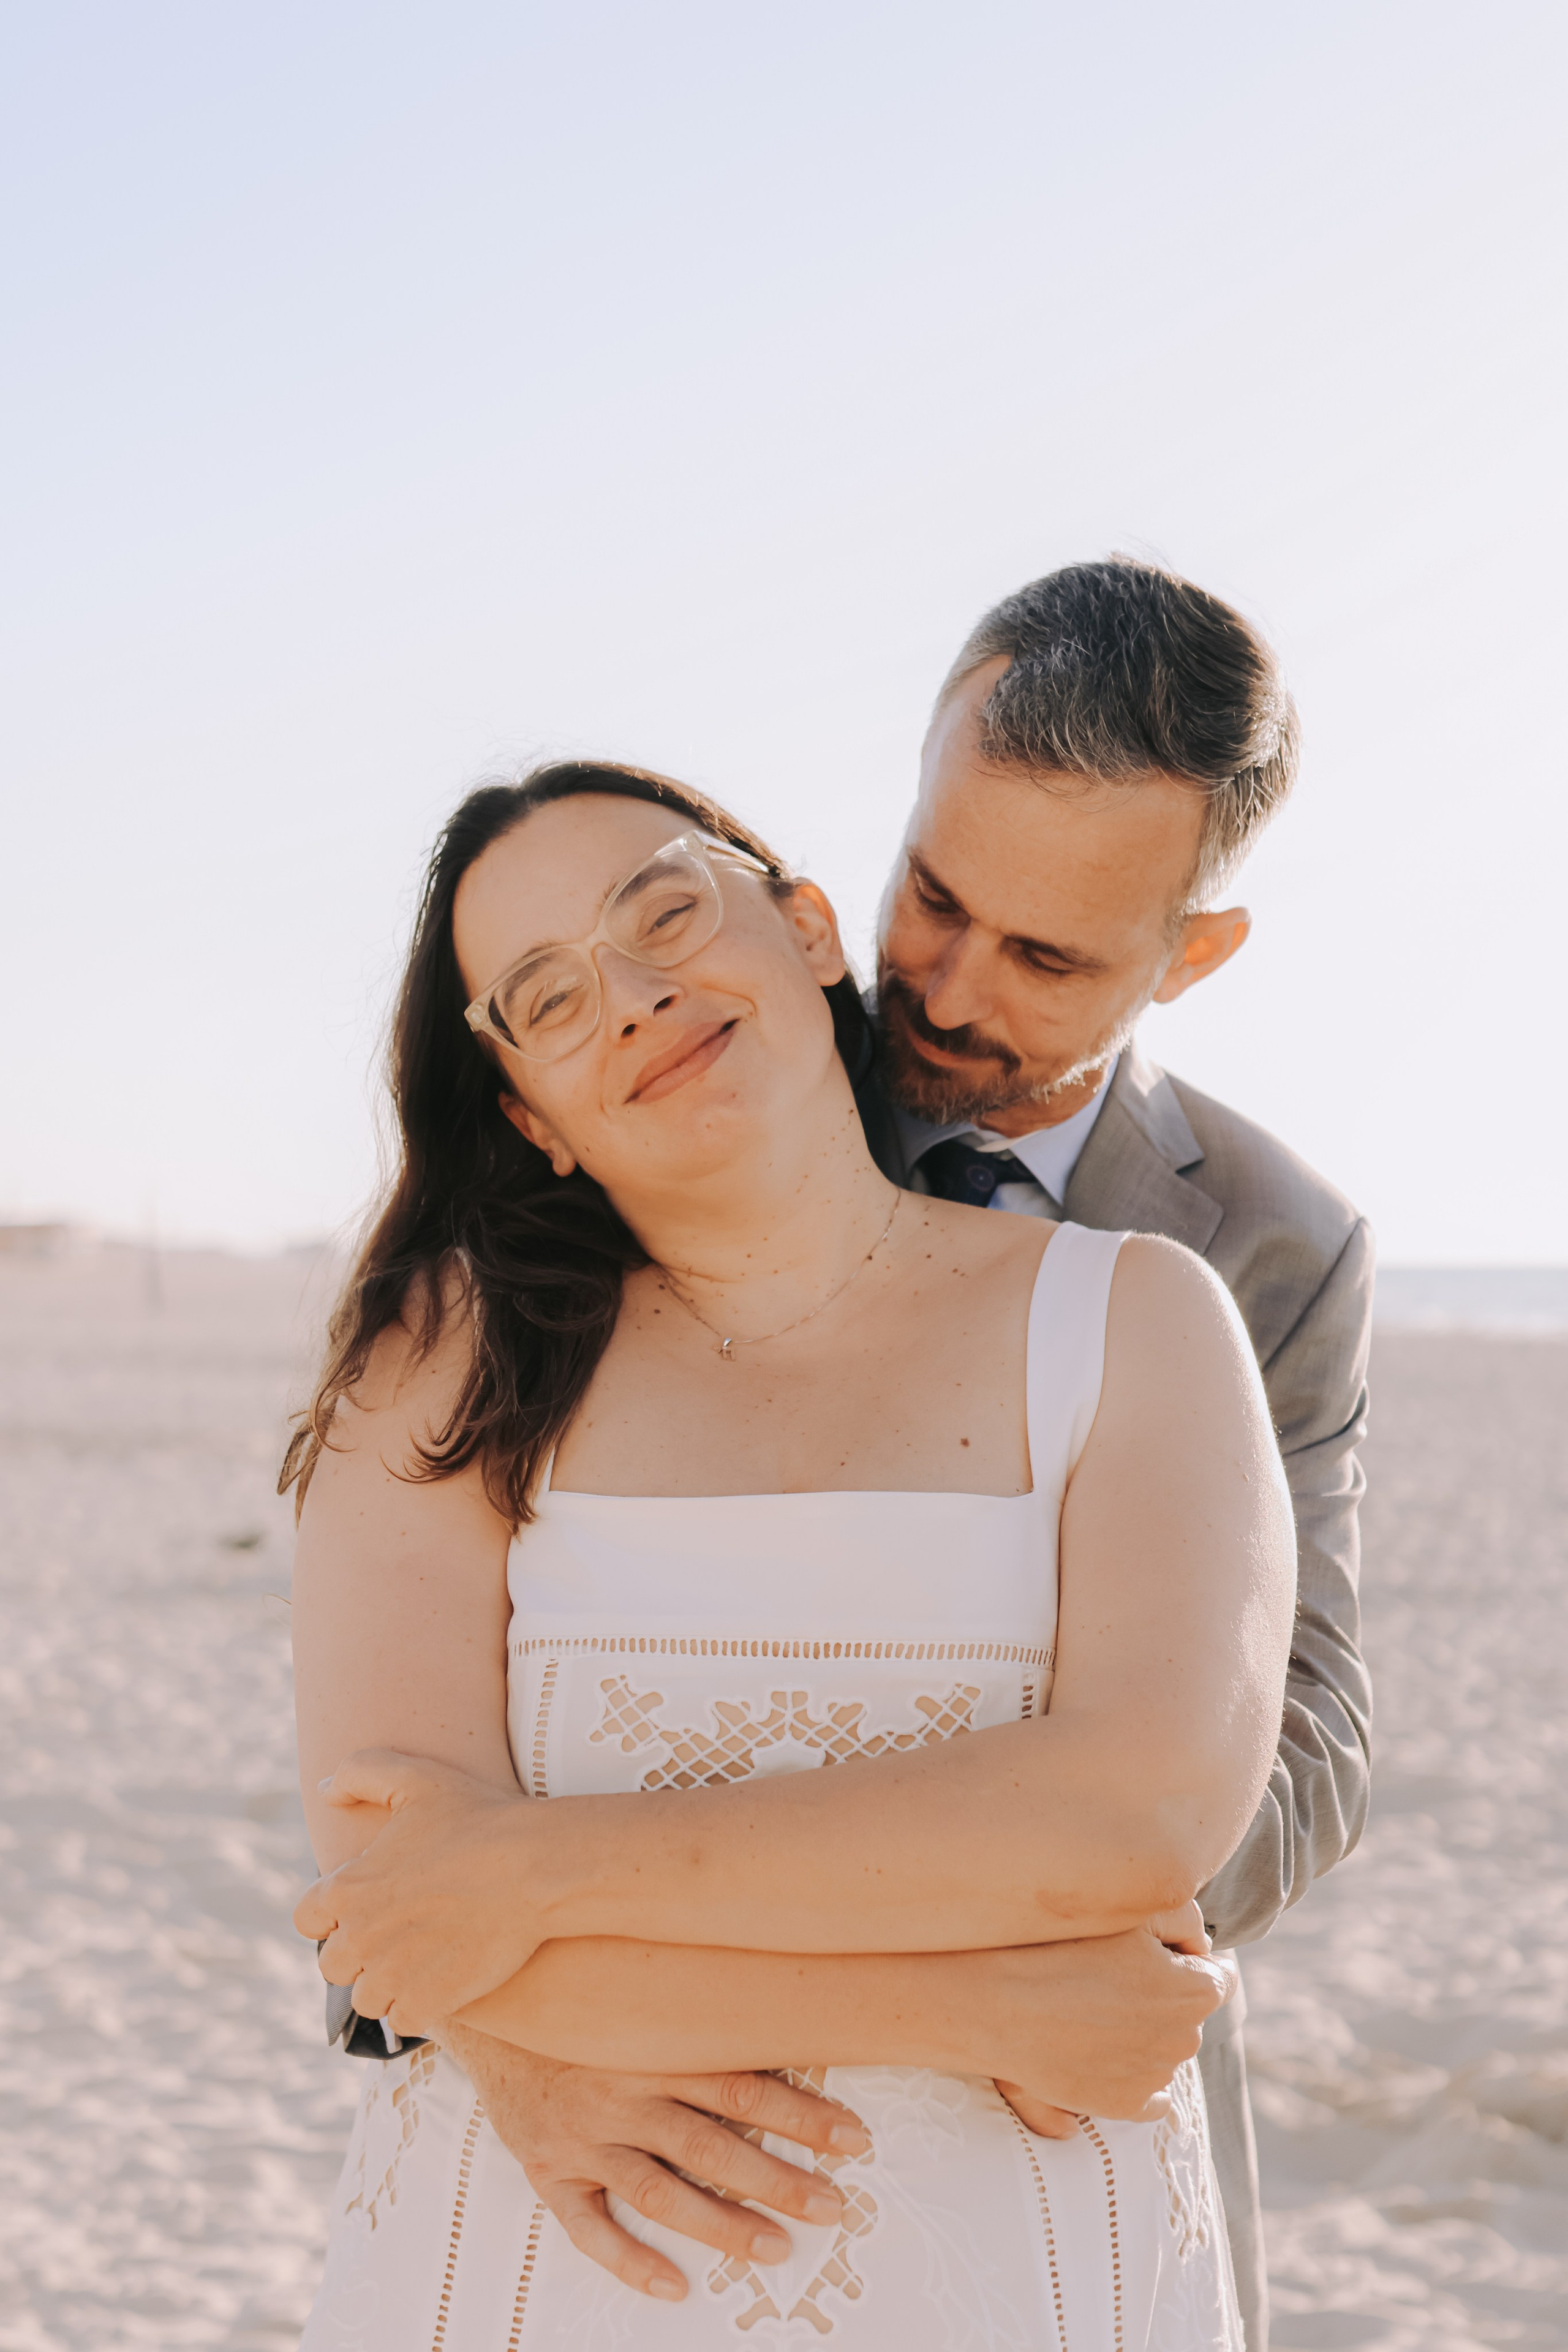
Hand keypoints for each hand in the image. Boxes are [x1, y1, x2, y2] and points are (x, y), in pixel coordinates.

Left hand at [293, 1750, 543, 2032]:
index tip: (365, 1908)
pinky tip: (443, 1979)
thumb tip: (324, 1791)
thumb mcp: (416, 1776)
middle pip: (334, 1967)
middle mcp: (360, 1937)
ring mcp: (392, 1975)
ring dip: (388, 1984)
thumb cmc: (479, 1817)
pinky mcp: (427, 2003)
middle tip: (400, 1935)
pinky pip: (402, 2020)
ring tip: (423, 1959)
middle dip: (361, 1954)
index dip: (331, 1916)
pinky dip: (419, 2005)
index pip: (308, 1920)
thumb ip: (359, 1773)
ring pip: (368, 1999)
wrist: (535, 1866)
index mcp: (347, 1888)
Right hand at [441, 2025, 871, 2301]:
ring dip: (721, 2224)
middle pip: (709, 2143)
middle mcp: (620, 2092)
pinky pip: (588, 2227)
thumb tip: (793, 2014)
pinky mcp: (547, 2170)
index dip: (800, 2113)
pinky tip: (674, 2287)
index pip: (740, 2084)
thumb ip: (703, 2011)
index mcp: (651, 2045)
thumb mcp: (643, 1992)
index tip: (853, 2138)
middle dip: (776, 2178)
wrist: (487, 2003)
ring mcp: (583, 2137)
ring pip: (660, 2190)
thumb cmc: (584, 1999)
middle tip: (832, 2206)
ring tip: (777, 2249)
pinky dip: (630, 2260)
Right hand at [978, 1925, 1236, 2125]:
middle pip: (1187, 2012)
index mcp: (1195, 1992)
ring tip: (1092, 2006)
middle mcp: (1186, 2040)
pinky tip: (1101, 2051)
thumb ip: (1185, 1918)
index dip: (1188, 1959)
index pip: (1220, 1976)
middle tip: (1112, 1974)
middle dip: (1163, 1994)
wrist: (998, 2002)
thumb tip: (1201, 1947)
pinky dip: (1134, 2074)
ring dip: (1143, 2030)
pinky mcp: (1124, 2106)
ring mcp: (1155, 2078)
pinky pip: (1150, 2095)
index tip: (1155, 1951)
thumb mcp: (1133, 1908)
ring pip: (1164, 2049)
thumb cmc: (1061, 1945)